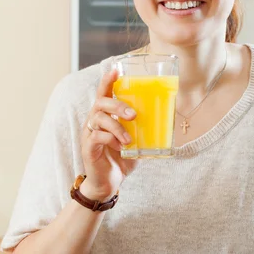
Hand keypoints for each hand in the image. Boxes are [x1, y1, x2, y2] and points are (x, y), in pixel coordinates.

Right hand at [80, 69, 137, 200]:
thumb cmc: (121, 159)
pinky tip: (119, 147)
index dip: (107, 81)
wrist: (108, 184)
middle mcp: (94, 121)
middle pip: (101, 103)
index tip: (115, 70)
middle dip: (118, 105)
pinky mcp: (88, 148)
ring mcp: (89, 134)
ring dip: (117, 126)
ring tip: (128, 139)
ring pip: (98, 119)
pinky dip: (110, 139)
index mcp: (105, 116)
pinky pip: (97, 137)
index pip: (104, 94)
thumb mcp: (135, 140)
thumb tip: (166, 119)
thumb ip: (143, 129)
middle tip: (133, 115)